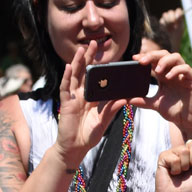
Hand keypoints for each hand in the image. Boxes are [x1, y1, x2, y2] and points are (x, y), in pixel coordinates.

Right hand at [52, 41, 125, 168]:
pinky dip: (67, 77)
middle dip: (90, 58)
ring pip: (75, 76)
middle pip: (85, 72)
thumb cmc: (89, 135)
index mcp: (92, 98)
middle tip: (95, 43)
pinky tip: (69, 66)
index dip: (101, 68)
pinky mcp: (65, 103)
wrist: (75, 148)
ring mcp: (72, 98)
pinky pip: (65, 88)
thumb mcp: (104, 122)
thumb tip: (125, 99)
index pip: (97, 79)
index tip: (109, 56)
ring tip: (82, 49)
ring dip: (78, 62)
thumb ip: (112, 110)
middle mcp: (81, 95)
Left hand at [130, 49, 191, 134]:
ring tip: (157, 70)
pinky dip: (177, 70)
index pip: (155, 60)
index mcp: (165, 75)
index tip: (134, 58)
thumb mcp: (155, 104)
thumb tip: (127, 100)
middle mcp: (174, 72)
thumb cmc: (174, 111)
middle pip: (164, 54)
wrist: (187, 123)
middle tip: (142, 61)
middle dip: (152, 55)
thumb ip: (143, 101)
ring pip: (176, 57)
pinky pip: (186, 69)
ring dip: (165, 60)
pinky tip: (169, 77)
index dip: (146, 56)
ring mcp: (184, 76)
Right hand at [159, 8, 185, 45]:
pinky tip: (166, 28)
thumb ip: (180, 21)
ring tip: (169, 26)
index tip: (177, 17)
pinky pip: (161, 20)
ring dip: (167, 19)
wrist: (170, 42)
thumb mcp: (180, 28)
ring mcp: (166, 20)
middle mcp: (172, 17)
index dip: (177, 12)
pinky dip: (164, 23)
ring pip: (165, 14)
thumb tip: (178, 15)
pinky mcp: (161, 23)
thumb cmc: (177, 35)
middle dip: (172, 16)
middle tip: (173, 22)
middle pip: (170, 12)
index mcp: (178, 18)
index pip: (178, 11)